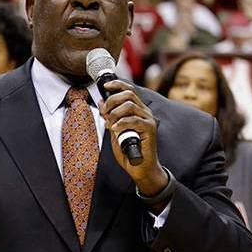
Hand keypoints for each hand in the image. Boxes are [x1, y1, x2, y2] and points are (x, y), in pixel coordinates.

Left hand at [98, 80, 167, 196]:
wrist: (139, 166)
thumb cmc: (127, 149)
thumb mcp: (114, 130)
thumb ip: (109, 116)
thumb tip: (101, 102)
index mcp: (137, 109)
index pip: (129, 90)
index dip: (117, 85)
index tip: (105, 86)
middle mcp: (144, 112)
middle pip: (128, 94)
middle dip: (112, 100)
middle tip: (104, 112)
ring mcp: (148, 120)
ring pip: (130, 105)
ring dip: (115, 113)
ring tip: (110, 124)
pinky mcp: (149, 129)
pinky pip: (134, 120)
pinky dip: (121, 123)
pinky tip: (114, 129)